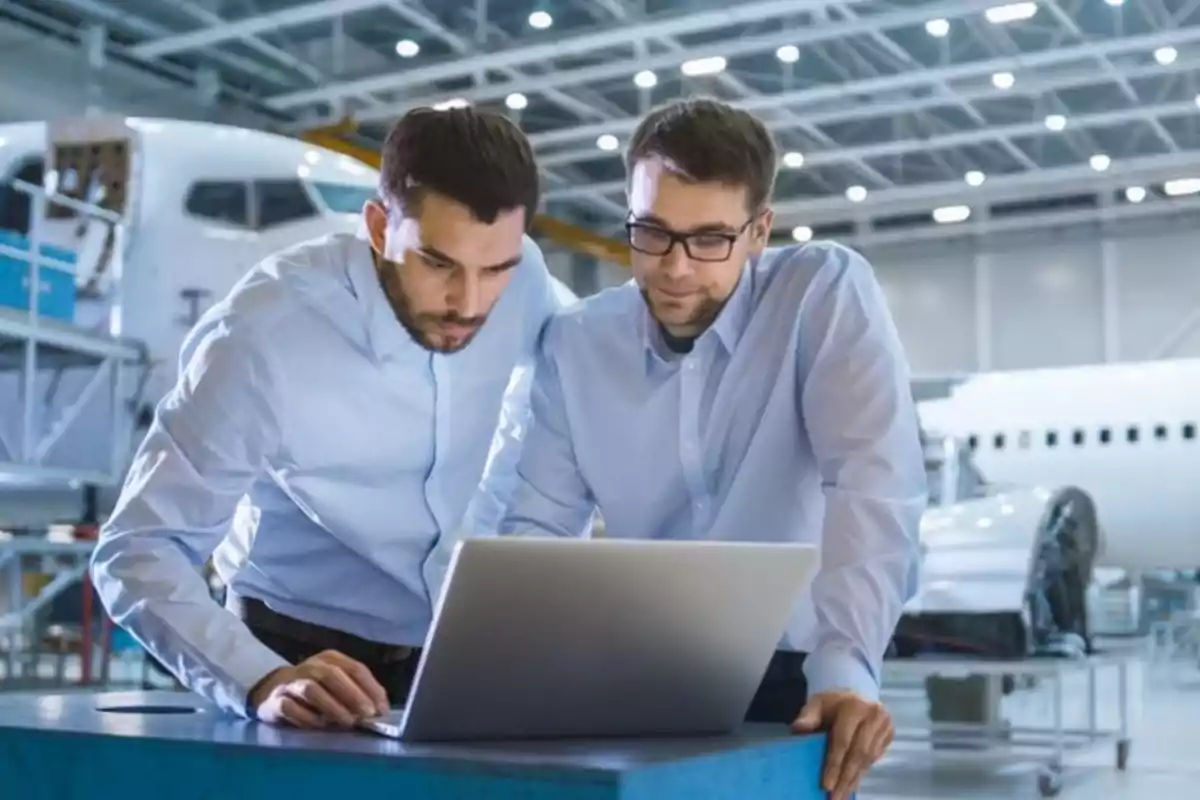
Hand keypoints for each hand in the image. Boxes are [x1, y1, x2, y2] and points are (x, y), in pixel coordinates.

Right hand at [249, 650, 389, 728]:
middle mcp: (310, 666)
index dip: (371, 688)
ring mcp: (291, 682)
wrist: (273, 690)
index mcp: (330, 659)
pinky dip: (307, 717)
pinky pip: (290, 707)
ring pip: (312, 689)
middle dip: (353, 695)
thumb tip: (379, 709)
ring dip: (332, 706)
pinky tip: (320, 725)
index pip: (355, 668)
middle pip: (333, 675)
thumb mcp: (337, 683)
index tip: (381, 708)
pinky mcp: (276, 701)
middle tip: (367, 714)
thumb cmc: (315, 688)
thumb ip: (357, 692)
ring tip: (348, 722)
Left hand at [791, 690, 892, 799]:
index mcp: (854, 705)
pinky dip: (862, 772)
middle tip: (834, 797)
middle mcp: (874, 714)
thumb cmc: (832, 703)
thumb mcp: (817, 703)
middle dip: (845, 778)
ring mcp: (885, 725)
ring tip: (842, 795)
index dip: (835, 764)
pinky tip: (851, 784)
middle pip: (858, 753)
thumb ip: (808, 716)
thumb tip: (797, 728)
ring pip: (868, 759)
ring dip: (854, 779)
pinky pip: (875, 758)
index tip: (826, 785)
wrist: (855, 696)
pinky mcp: (890, 734)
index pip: (843, 741)